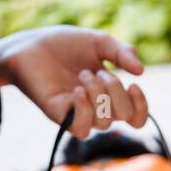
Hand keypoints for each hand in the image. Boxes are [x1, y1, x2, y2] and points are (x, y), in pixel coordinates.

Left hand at [0, 26, 148, 137]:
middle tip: (97, 71)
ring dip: (99, 94)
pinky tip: (77, 90)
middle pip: (123, 117)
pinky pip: (81, 128)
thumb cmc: (64, 44)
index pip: (134, 117)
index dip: (141, 108)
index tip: (134, 84)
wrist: (30, 44)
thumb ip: (122, 53)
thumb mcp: (99, 42)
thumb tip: (140, 71)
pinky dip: (85, 109)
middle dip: (117, 91)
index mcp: (108, 93)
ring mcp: (76, 112)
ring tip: (83, 75)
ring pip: (104, 123)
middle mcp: (95, 106)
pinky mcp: (58, 114)